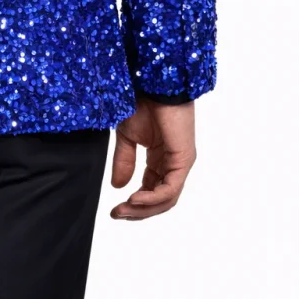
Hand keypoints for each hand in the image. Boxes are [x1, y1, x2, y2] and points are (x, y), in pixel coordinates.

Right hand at [110, 97, 196, 219]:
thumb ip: (124, 161)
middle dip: (138, 211)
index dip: (134, 204)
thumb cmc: (142, 101)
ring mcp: (180, 163)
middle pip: (160, 200)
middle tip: (117, 214)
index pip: (151, 190)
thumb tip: (118, 186)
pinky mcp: (183, 159)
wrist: (152, 84)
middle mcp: (173, 163)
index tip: (114, 210)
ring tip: (124, 209)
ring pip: (166, 199)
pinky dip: (152, 198)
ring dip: (144, 208)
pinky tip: (135, 198)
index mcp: (160, 158)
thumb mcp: (127, 137)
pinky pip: (170, 188)